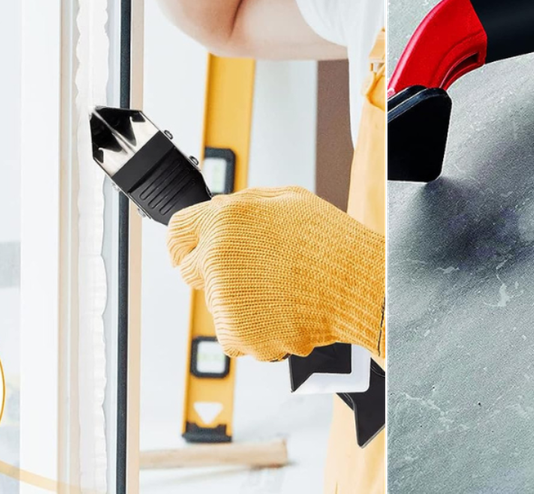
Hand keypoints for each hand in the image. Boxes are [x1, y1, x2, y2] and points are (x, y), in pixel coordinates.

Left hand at [167, 186, 385, 361]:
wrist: (356, 286)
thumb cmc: (328, 241)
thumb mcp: (285, 199)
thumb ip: (241, 205)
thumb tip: (217, 213)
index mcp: (224, 219)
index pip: (177, 232)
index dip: (183, 242)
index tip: (188, 252)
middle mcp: (216, 258)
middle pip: (191, 270)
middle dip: (214, 271)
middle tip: (253, 272)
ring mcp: (224, 299)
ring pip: (217, 304)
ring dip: (239, 302)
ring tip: (280, 291)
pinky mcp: (237, 334)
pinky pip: (234, 334)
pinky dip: (253, 329)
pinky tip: (281, 312)